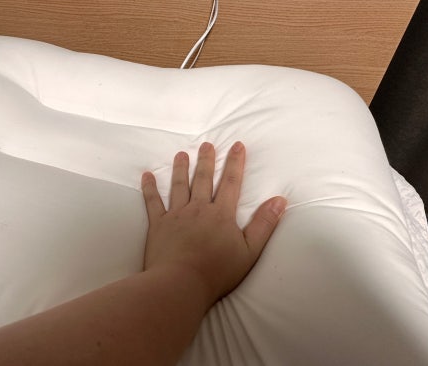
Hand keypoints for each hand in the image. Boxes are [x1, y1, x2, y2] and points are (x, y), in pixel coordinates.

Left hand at [141, 141, 286, 306]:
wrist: (180, 283)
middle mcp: (198, 209)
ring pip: (179, 186)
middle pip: (204, 179)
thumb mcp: (250, 251)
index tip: (237, 145)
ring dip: (181, 168)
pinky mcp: (158, 225)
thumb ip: (264, 224)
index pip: (231, 183)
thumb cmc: (217, 272)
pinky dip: (150, 188)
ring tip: (182, 154)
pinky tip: (147, 175)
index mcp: (221, 214)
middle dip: (207, 160)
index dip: (235, 163)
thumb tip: (280, 200)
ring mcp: (176, 215)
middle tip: (207, 144)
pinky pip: (153, 202)